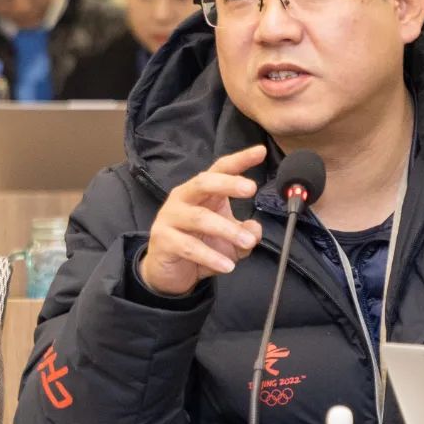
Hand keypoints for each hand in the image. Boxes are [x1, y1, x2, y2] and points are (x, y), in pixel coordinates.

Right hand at [140, 145, 265, 295]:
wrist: (168, 272)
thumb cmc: (201, 245)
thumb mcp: (230, 240)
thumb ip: (245, 233)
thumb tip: (255, 229)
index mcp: (202, 191)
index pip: (220, 169)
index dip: (240, 160)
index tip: (261, 152)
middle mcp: (184, 198)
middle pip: (204, 183)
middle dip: (228, 183)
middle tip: (251, 188)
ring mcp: (170, 218)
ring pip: (199, 218)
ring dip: (227, 230)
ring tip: (248, 242)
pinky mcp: (163, 240)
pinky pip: (189, 247)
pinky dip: (210, 256)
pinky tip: (227, 266)